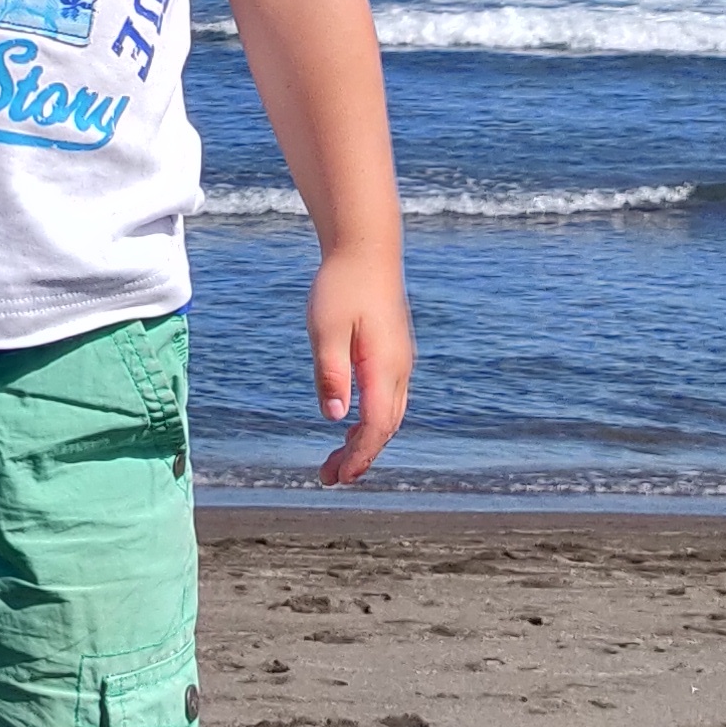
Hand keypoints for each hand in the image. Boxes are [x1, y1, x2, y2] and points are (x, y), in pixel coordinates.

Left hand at [306, 247, 413, 488]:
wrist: (366, 249)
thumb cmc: (341, 285)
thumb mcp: (325, 330)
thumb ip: (331, 373)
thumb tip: (334, 418)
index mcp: (385, 366)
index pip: (376, 426)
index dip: (359, 456)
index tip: (338, 477)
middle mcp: (399, 368)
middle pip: (386, 427)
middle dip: (360, 457)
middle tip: (329, 477)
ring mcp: (399, 360)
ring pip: (389, 414)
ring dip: (365, 441)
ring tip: (335, 460)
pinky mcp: (393, 352)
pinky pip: (387, 398)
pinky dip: (370, 421)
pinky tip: (350, 424)